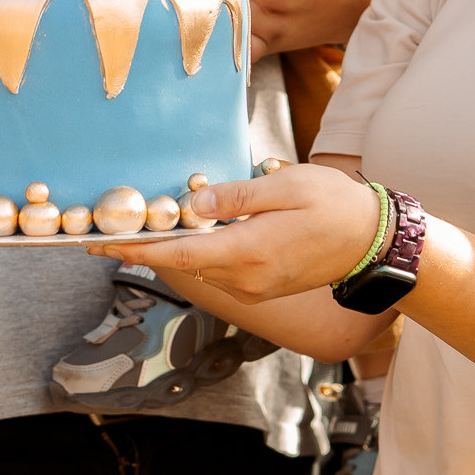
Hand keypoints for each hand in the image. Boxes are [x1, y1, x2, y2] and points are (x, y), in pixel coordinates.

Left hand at [96, 164, 384, 303]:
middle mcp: (247, 279)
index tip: (101, 242)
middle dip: (144, 248)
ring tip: (138, 229)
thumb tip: (193, 204)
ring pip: (199, 269)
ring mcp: (254, 289)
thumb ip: (237, 196)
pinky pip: (218, 272)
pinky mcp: (261, 289)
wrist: (372, 242)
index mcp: (250, 252)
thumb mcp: (287, 185)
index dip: (138, 248)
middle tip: (105, 231)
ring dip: (169, 251)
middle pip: (182, 264)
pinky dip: (195, 256)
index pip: (180, 253)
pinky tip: (184, 235)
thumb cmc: (334, 204)